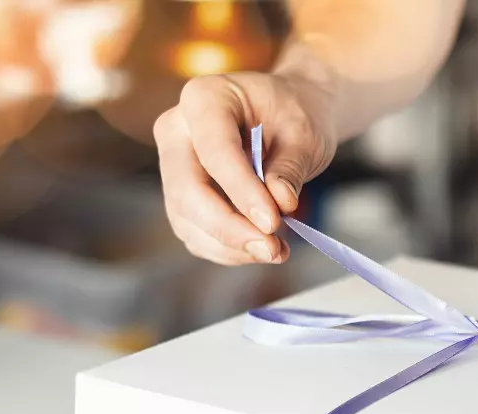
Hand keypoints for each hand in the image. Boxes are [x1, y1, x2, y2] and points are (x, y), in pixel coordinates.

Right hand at [153, 71, 337, 265]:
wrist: (288, 115)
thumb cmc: (295, 115)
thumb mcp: (305, 134)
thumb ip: (290, 168)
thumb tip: (279, 203)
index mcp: (204, 99)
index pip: (215, 151)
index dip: (242, 192)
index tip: (273, 222)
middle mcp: (176, 131)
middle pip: (187, 191)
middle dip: (230, 228)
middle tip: (272, 248)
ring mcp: (173, 166)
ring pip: (186, 219)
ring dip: (231, 246)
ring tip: (276, 250)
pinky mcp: (182, 197)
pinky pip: (195, 234)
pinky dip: (228, 250)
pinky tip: (261, 248)